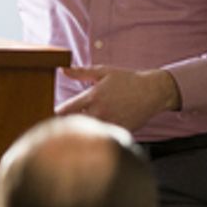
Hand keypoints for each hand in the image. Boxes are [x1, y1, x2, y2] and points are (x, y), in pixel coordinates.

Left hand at [54, 66, 179, 131]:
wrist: (152, 92)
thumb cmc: (127, 80)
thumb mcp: (104, 71)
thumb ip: (81, 72)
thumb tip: (63, 69)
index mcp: (92, 96)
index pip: (65, 110)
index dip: (57, 114)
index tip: (55, 115)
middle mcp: (99, 112)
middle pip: (74, 124)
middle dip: (68, 124)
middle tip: (65, 124)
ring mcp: (109, 123)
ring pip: (89, 132)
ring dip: (83, 130)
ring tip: (81, 130)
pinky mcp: (119, 131)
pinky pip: (104, 136)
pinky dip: (100, 135)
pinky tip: (99, 133)